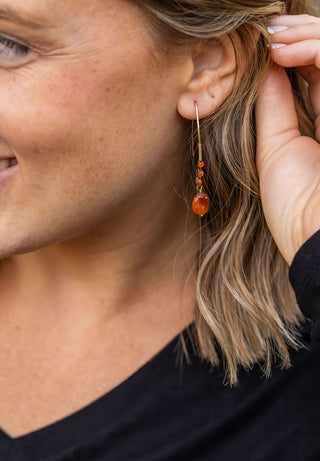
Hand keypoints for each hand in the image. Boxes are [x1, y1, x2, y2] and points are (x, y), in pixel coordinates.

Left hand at [255, 14, 319, 264]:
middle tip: (268, 30)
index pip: (314, 71)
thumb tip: (265, 67)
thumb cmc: (294, 205)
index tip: (261, 41)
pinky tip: (285, 51)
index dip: (291, 50)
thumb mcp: (274, 149)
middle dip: (299, 35)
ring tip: (273, 39)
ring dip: (306, 37)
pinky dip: (315, 52)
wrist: (314, 237)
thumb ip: (274, 106)